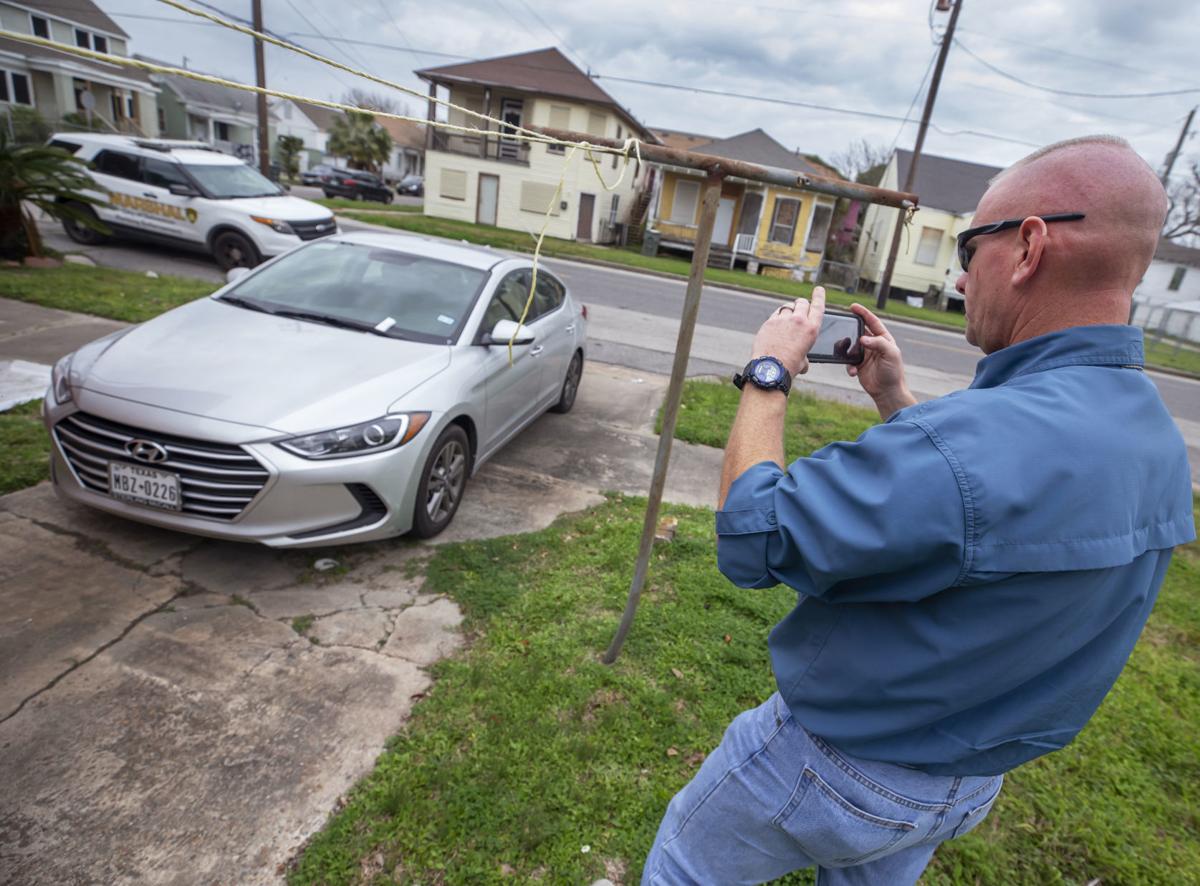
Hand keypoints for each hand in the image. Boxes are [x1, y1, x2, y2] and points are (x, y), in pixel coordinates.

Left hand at [750, 287, 825, 376]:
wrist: (771, 368)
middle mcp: (799, 321)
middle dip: (802, 304)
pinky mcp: (770, 322)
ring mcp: (783, 320)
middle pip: (802, 302)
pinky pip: (776, 313)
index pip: (818, 307)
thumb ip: (805, 356)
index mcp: (811, 329)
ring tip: (787, 318)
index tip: (819, 289)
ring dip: (789, 310)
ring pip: (788, 306)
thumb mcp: (803, 361)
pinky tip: (776, 324)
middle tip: (800, 309)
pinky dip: (777, 316)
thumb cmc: (789, 366)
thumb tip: (803, 364)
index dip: (819, 296)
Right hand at [846, 303, 915, 418]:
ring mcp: (865, 354)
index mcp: (884, 339)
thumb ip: (879, 343)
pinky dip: (848, 365)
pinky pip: (848, 361)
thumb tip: (863, 338)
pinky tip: (853, 371)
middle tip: (842, 322)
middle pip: (859, 331)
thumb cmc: (893, 372)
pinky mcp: (858, 365)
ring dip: (846, 348)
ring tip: (843, 350)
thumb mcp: (891, 354)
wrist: (887, 392)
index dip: (863, 313)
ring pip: (851, 345)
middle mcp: (874, 344)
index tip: (853, 307)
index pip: (873, 322)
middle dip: (851, 327)